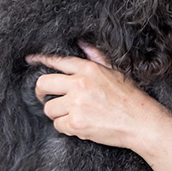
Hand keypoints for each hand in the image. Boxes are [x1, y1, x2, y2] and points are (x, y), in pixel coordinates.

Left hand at [26, 44, 169, 150]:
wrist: (141, 123)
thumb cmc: (130, 97)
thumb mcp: (114, 71)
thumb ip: (95, 57)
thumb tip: (81, 43)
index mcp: (88, 69)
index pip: (57, 61)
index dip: (41, 59)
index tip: (30, 60)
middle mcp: (80, 84)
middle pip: (43, 83)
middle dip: (41, 92)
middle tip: (45, 97)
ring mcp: (77, 104)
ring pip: (49, 108)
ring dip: (57, 113)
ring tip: (73, 114)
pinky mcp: (76, 123)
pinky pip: (58, 125)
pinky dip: (66, 127)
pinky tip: (80, 125)